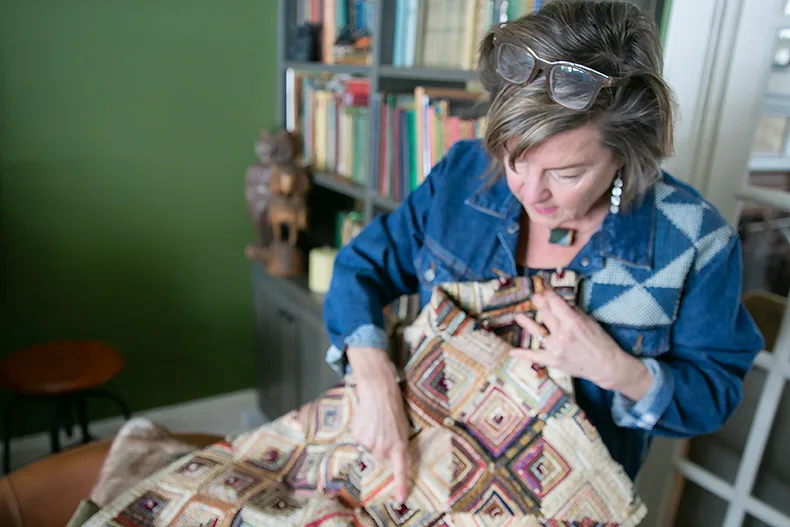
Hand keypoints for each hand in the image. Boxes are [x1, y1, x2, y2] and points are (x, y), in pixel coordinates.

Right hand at [347, 347, 409, 502]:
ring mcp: (370, 443)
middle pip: (380, 457)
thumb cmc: (393, 407)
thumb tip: (389, 455)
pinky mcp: (358, 436)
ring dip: (370, 438)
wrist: (379, 390)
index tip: (399, 500)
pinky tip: (366, 419)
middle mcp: (384, 448)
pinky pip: (359, 440)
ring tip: (375, 422)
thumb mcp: (402, 427)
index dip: (400, 486)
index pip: (400, 470)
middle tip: (383, 429)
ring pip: (368, 448)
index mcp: (399, 445)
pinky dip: (361, 432)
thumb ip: (396, 444)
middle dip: (381, 445)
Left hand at [510, 287, 652, 399]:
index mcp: (572, 321)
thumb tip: (557, 300)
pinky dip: (523, 354)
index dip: (547, 293)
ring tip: (518, 316)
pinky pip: (535, 357)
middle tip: (534, 297)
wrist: (606, 365)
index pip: (554, 302)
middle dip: (539, 303)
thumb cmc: (600, 341)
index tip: (543, 288)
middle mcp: (562, 334)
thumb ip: (571, 310)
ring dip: (526, 323)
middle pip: (544, 313)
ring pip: (536, 331)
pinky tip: (512, 352)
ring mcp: (556, 348)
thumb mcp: (588, 320)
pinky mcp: (553, 361)